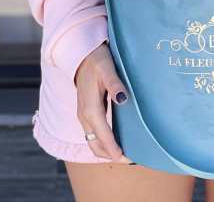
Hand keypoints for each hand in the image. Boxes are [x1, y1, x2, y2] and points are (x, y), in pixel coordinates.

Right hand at [75, 43, 130, 162]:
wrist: (82, 54)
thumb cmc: (97, 60)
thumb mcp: (107, 68)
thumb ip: (115, 84)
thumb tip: (122, 99)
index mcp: (90, 109)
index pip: (103, 137)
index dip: (114, 150)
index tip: (128, 159)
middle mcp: (84, 116)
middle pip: (96, 145)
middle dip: (111, 155)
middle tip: (131, 160)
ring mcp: (83, 115)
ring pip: (93, 141)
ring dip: (107, 150)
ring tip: (126, 153)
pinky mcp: (85, 112)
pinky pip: (93, 134)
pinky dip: (103, 142)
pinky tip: (117, 140)